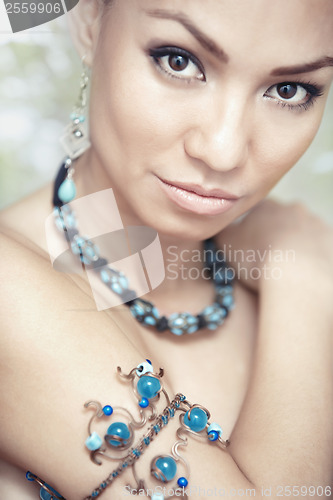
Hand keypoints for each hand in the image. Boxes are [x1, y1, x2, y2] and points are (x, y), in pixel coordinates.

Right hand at [217, 199, 332, 292]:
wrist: (299, 277)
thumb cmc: (257, 259)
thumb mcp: (226, 244)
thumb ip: (218, 231)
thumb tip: (213, 225)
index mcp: (268, 206)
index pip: (256, 210)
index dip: (249, 227)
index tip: (247, 245)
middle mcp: (295, 209)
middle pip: (281, 220)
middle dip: (274, 235)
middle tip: (266, 258)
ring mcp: (317, 225)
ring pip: (302, 234)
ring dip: (294, 246)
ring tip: (286, 269)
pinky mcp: (332, 243)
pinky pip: (320, 249)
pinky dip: (311, 259)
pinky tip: (304, 274)